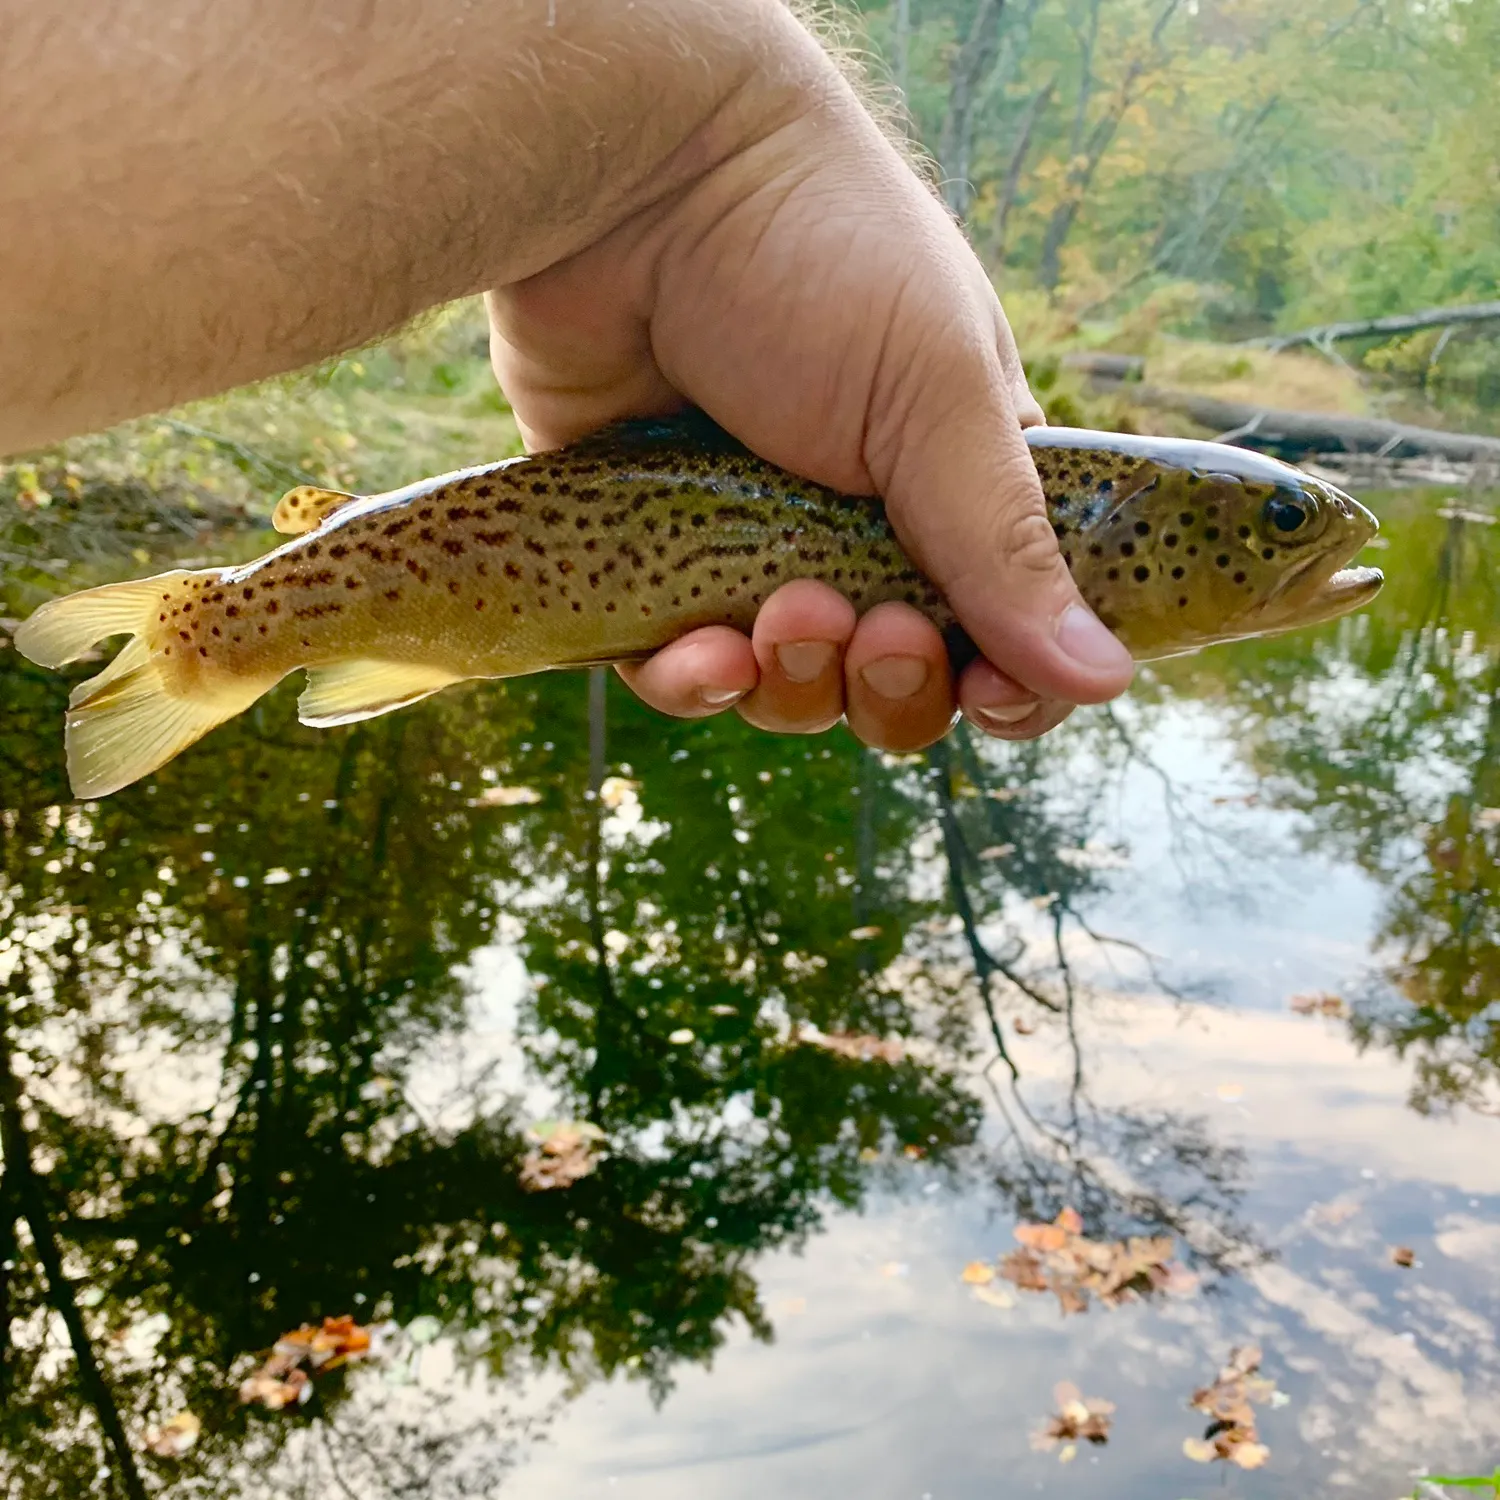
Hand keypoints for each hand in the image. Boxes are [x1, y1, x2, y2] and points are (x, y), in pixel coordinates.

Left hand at [488, 11, 1132, 750]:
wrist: (635, 183)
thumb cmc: (817, 256)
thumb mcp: (937, 399)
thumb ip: (1008, 547)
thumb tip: (1109, 679)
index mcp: (955, 488)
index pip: (1005, 632)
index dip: (1004, 686)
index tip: (989, 692)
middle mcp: (860, 531)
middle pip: (897, 686)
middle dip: (892, 686)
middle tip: (873, 626)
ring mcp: (754, 548)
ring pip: (791, 692)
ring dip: (796, 682)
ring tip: (782, 610)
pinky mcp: (655, 558)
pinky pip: (684, 672)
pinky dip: (694, 682)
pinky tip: (695, 655)